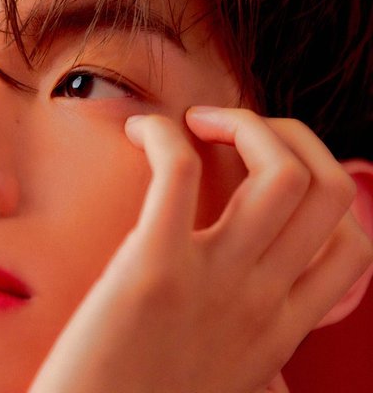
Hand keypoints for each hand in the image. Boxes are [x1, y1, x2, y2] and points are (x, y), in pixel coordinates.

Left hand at [28, 108, 372, 392]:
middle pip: (325, 187)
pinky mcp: (153, 270)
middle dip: (288, 134)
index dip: (321, 188)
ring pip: (279, 171)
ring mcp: (214, 285)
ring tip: (198, 123)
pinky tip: (140, 132)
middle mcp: (263, 302)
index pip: (352, 242)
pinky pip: (179, 172)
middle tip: (232, 130)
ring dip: (243, 123)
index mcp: (281, 328)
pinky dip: (163, 135)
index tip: (267, 174)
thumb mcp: (224, 372)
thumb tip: (258, 296)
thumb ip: (250, 335)